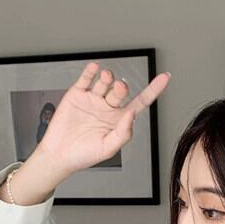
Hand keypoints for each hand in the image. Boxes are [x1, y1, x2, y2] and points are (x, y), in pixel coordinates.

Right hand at [30, 61, 170, 176]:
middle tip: (119, 88)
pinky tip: (95, 68)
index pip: (140, 102)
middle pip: (120, 91)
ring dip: (108, 77)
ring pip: (105, 82)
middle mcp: (107, 107)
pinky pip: (86, 79)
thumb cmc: (84, 155)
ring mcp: (93, 99)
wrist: (59, 154)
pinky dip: (91, 71)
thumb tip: (132, 114)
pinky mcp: (77, 94)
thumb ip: (123, 133)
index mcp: (119, 120)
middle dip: (121, 88)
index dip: (153, 90)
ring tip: (107, 77)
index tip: (165, 78)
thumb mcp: (108, 149)